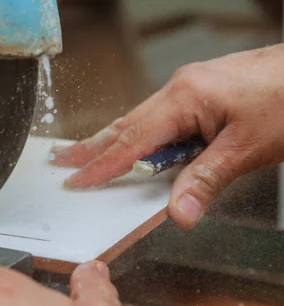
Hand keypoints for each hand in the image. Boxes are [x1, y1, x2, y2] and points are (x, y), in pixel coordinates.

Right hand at [50, 44, 283, 228]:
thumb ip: (208, 180)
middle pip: (125, 126)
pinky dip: (139, 136)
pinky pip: (159, 117)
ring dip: (111, 140)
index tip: (77, 179)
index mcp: (185, 98)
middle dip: (91, 146)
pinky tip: (135, 144)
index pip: (131, 141)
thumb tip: (178, 213)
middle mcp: (180, 89)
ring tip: (85, 152)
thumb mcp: (248, 147)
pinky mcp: (200, 92)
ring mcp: (189, 88)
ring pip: (140, 120)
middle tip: (61, 158)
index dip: (101, 164)